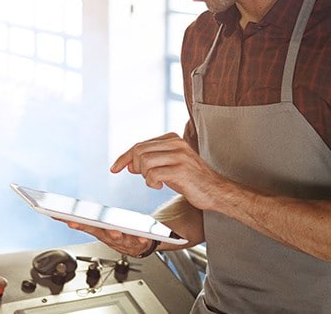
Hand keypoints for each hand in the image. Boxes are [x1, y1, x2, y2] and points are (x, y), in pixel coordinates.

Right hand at [56, 218, 153, 256]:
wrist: (140, 245)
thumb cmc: (120, 234)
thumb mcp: (104, 227)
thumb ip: (89, 221)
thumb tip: (70, 211)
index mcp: (101, 232)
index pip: (86, 227)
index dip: (77, 224)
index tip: (69, 220)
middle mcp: (110, 238)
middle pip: (100, 233)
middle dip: (90, 228)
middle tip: (92, 226)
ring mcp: (123, 242)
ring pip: (118, 239)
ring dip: (115, 235)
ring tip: (114, 232)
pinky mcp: (137, 244)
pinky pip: (138, 241)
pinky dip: (140, 239)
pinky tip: (142, 236)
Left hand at [110, 132, 227, 210]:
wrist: (216, 191)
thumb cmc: (191, 180)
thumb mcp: (169, 167)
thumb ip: (150, 162)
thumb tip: (129, 164)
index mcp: (172, 139)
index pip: (140, 144)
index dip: (124, 157)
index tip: (115, 168)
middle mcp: (176, 144)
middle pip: (139, 151)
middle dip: (134, 166)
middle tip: (144, 177)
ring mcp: (179, 156)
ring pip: (144, 161)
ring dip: (144, 175)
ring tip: (155, 181)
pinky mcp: (181, 170)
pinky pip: (153, 174)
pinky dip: (151, 182)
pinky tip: (160, 186)